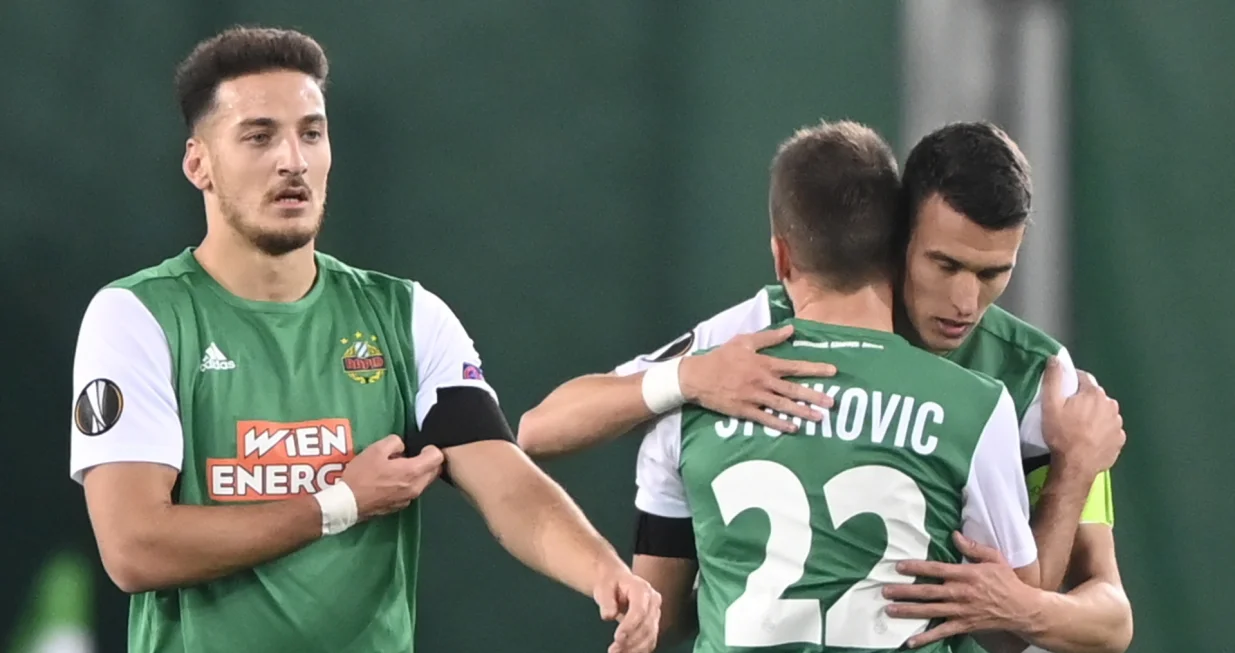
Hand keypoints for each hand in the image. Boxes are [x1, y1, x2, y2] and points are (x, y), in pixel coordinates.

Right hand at [341, 435, 443, 520]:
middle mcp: (416, 487)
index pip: (438, 457)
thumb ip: (395, 442)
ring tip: (402, 467)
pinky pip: (414, 491)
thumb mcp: (376, 449)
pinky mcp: (401, 506)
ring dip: (420, 473)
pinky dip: (411, 483)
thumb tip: (403, 448)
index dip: (431, 449)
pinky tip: (394, 480)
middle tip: (413, 456)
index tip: (420, 448)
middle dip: (429, 462)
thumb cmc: (362, 475)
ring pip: (425, 482)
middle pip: (435, 471)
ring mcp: (409, 499)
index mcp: (412, 471)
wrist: (348, 503)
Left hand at [594, 565, 661, 652]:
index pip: (639, 610)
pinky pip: (650, 641)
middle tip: (613, 650)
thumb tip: (608, 615)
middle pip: (646, 626)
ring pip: (650, 636)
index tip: (617, 638)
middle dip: (631, 641)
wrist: (618, 583)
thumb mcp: (603, 587)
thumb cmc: (610, 584)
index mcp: (641, 588)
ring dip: (634, 648)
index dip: (630, 626)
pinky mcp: (653, 624)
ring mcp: (655, 613)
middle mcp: (653, 601)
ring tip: (616, 652)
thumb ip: (606, 601)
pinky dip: (639, 650)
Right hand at [678, 324, 837, 432]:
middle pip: (793, 389)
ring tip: (819, 418)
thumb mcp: (744, 341)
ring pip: (783, 405)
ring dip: (802, 412)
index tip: (833, 371)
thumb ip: (769, 337)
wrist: (698, 376)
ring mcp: (754, 397)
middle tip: (831, 402)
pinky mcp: (745, 410)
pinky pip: (766, 419)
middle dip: (814, 395)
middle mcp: (763, 381)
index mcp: (764, 363)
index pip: (794, 366)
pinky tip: (793, 428)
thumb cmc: (721, 357)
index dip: (814, 369)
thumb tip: (791, 330)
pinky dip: (780, 424)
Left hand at [882, 532, 1036, 647]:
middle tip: (884, 590)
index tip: (898, 567)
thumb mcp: (994, 558)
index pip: (936, 569)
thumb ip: (973, 547)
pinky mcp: (964, 625)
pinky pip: (942, 632)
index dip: (916, 568)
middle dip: (904, 591)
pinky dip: (926, 637)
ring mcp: (961, 611)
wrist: (1023, 609)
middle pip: (927, 592)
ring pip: (930, 611)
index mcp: (966, 574)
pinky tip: (910, 641)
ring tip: (889, 610)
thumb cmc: (1007, 581)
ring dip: (908, 611)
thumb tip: (955, 534)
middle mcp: (960, 592)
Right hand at [1041, 357, 1125, 476]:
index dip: (1071, 384)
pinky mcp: (1119, 440)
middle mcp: (1111, 405)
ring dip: (1094, 416)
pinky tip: (1090, 439)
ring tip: (1079, 428)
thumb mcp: (1050, 405)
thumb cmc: (1061, 434)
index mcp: (1094, 393)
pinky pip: (1109, 430)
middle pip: (1095, 396)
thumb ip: (1054, 379)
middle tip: (1068, 413)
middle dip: (1084, 400)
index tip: (1062, 394)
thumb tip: (1056, 358)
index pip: (1083, 378)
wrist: (1075, 466)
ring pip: (1104, 413)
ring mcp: (1117, 424)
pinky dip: (1101, 431)